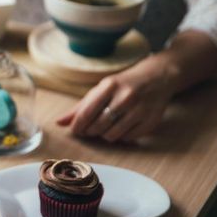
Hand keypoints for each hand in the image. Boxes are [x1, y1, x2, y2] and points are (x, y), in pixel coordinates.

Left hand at [57, 56, 177, 141]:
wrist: (157, 77)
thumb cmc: (123, 84)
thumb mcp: (101, 89)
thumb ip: (80, 107)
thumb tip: (59, 123)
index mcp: (110, 86)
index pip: (87, 112)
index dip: (77, 125)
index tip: (75, 130)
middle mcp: (126, 97)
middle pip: (98, 126)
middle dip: (90, 131)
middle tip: (89, 129)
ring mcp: (140, 110)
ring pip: (112, 135)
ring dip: (104, 135)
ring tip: (105, 127)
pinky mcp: (151, 121)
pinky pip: (127, 138)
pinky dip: (120, 136)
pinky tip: (121, 127)